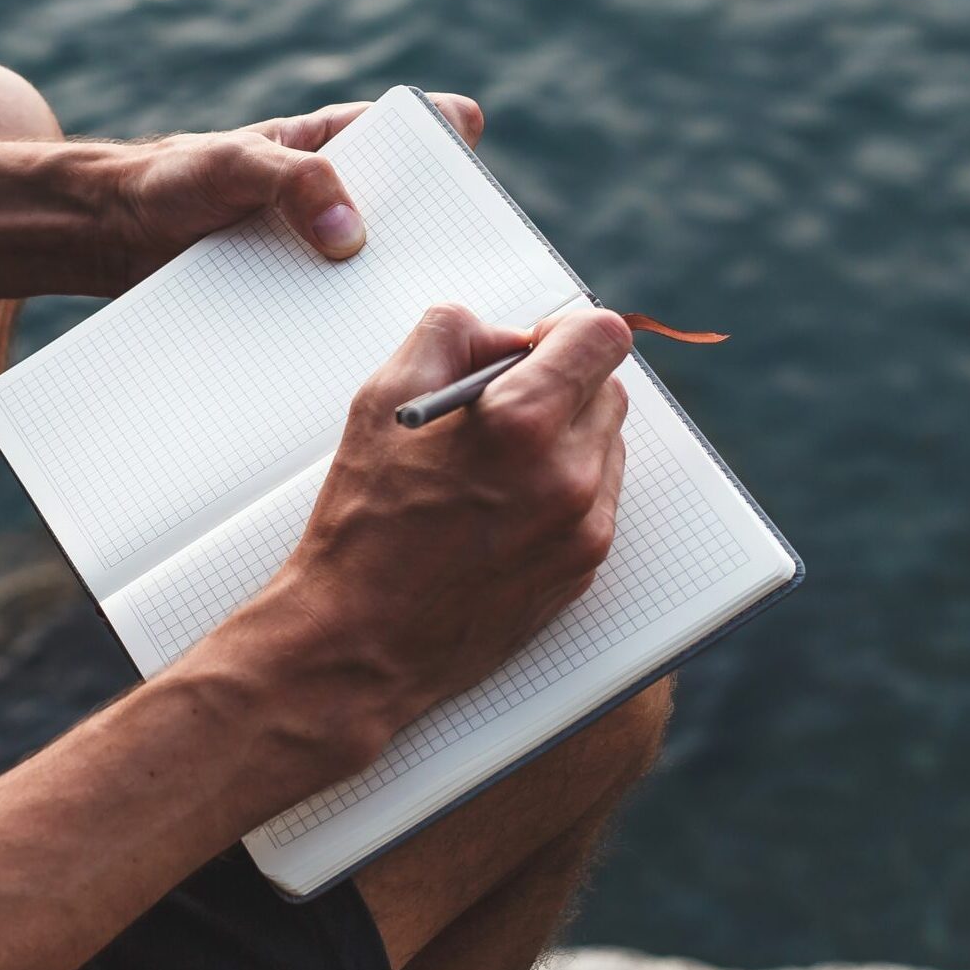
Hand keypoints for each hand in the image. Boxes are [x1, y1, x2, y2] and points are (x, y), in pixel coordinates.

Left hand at [99, 93, 484, 292]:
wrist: (117, 235)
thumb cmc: (177, 177)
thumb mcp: (236, 164)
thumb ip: (297, 182)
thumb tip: (352, 238)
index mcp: (342, 143)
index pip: (421, 132)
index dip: (454, 149)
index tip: (470, 186)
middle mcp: (346, 197)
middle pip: (419, 215)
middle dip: (441, 243)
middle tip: (455, 276)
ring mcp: (326, 251)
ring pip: (384, 273)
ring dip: (395, 297)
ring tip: (415, 326)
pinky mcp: (302, 297)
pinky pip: (339, 312)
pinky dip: (350, 330)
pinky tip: (364, 355)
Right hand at [242, 304, 634, 768]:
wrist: (359, 640)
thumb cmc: (362, 524)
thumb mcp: (382, 401)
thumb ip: (450, 335)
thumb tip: (502, 334)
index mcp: (521, 424)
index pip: (603, 337)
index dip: (568, 330)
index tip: (538, 345)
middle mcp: (570, 475)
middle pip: (610, 388)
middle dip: (562, 383)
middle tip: (501, 407)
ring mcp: (585, 527)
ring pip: (606, 443)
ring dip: (566, 435)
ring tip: (495, 465)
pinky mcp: (585, 566)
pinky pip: (599, 497)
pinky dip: (564, 486)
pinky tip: (504, 506)